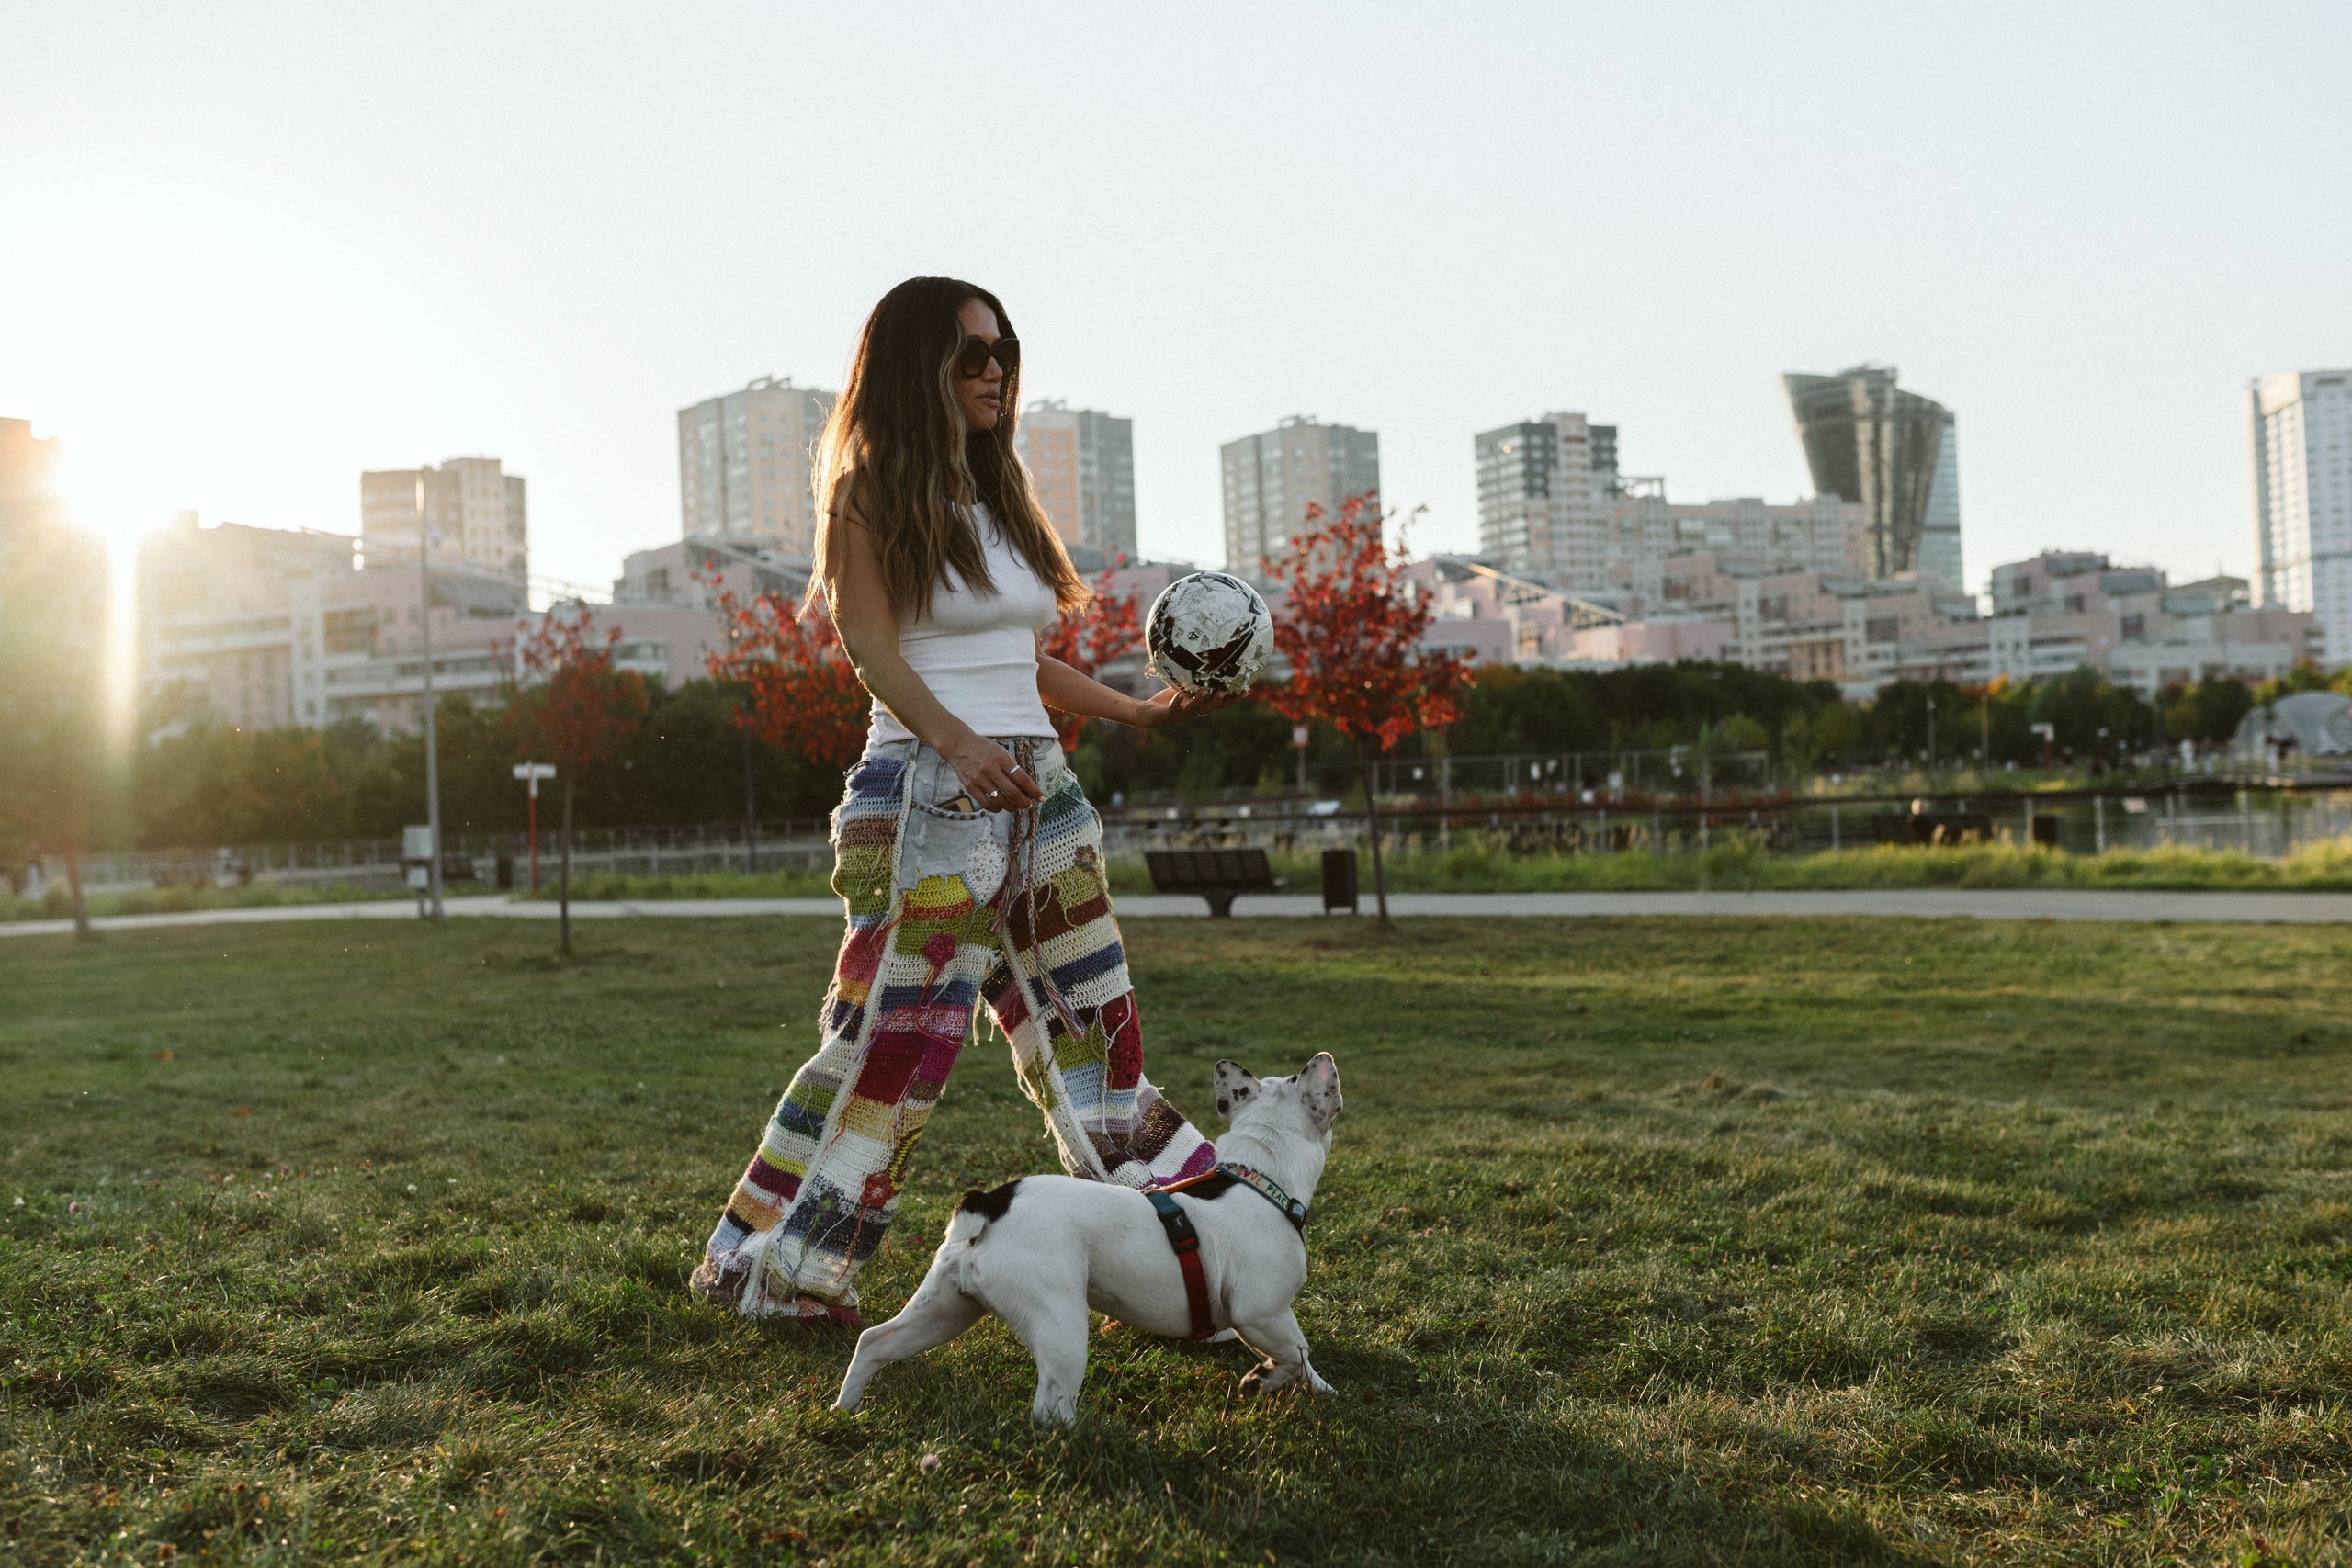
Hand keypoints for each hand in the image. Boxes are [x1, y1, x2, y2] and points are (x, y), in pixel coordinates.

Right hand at [941, 731, 1044, 812]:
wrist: (959, 745)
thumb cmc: (984, 748)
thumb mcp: (1001, 751)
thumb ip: (1012, 767)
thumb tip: (1026, 785)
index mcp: (1002, 759)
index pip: (1022, 779)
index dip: (1034, 791)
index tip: (1042, 797)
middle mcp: (991, 769)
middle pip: (1013, 793)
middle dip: (1024, 802)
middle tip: (1029, 805)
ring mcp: (979, 779)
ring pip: (1000, 801)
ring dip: (1012, 807)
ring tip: (1016, 807)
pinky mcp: (970, 787)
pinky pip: (986, 803)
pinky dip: (996, 808)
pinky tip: (1001, 807)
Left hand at [1129, 684, 1245, 729]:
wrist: (1148, 714)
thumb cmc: (1168, 700)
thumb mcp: (1184, 688)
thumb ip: (1195, 681)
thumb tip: (1206, 664)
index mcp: (1200, 706)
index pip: (1220, 703)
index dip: (1232, 699)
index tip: (1246, 691)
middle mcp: (1193, 712)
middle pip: (1210, 708)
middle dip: (1219, 701)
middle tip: (1227, 692)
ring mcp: (1181, 713)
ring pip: (1193, 708)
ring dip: (1200, 700)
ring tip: (1205, 691)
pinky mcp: (1169, 713)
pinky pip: (1174, 707)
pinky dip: (1177, 701)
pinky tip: (1180, 695)